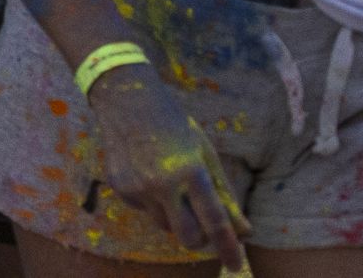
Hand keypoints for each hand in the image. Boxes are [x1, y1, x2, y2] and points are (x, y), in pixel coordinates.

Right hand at [82, 60, 246, 266]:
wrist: (127, 102)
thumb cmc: (175, 126)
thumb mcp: (205, 155)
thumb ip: (224, 195)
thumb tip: (244, 231)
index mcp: (191, 171)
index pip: (215, 222)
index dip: (228, 248)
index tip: (236, 266)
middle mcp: (163, 183)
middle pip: (187, 237)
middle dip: (199, 239)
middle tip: (203, 228)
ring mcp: (137, 186)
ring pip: (164, 224)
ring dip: (174, 217)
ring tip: (171, 186)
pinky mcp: (119, 186)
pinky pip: (143, 210)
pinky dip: (152, 202)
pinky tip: (148, 174)